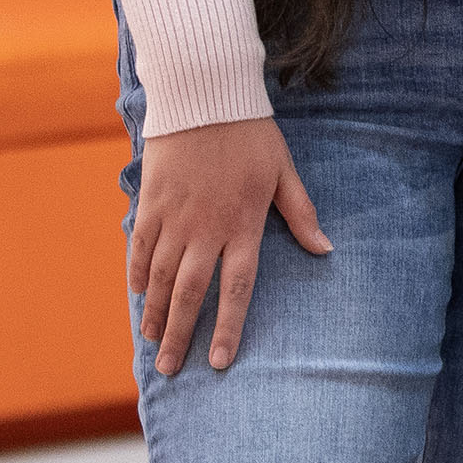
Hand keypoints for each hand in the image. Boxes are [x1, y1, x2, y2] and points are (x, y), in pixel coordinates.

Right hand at [128, 114, 328, 375]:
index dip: (227, 328)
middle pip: (191, 294)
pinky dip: (137, 273)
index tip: (218, 363)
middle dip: (180, 335)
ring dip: (155, 312)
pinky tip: (137, 295)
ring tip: (152, 341)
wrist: (205, 93)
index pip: (237, 289)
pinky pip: (140, 246)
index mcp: (243, 224)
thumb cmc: (251, 133)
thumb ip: (301, 214)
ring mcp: (175, 216)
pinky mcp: (152, 201)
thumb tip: (325, 250)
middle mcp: (206, 228)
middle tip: (170, 369)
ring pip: (161, 276)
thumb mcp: (283, 171)